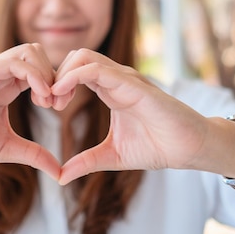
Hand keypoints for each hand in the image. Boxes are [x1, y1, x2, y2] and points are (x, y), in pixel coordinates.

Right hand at [0, 43, 62, 179]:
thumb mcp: (6, 147)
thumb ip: (33, 154)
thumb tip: (59, 172)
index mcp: (8, 86)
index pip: (42, 69)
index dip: (58, 84)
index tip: (60, 106)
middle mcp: (1, 74)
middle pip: (39, 53)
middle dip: (56, 75)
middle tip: (57, 103)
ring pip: (30, 50)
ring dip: (46, 73)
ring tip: (46, 101)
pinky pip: (14, 61)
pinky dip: (34, 74)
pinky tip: (38, 97)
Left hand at [51, 49, 208, 184]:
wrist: (188, 148)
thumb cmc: (157, 146)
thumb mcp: (112, 156)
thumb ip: (86, 162)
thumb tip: (60, 176)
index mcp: (109, 89)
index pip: (75, 72)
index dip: (56, 84)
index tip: (46, 105)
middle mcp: (116, 78)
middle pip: (75, 57)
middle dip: (55, 76)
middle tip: (47, 103)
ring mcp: (124, 77)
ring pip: (83, 57)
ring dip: (61, 74)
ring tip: (53, 100)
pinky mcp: (132, 83)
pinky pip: (96, 69)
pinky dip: (73, 76)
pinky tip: (62, 94)